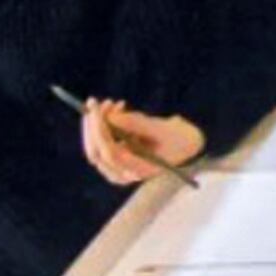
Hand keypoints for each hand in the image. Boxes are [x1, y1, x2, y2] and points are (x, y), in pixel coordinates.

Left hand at [80, 99, 203, 185]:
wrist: (182, 144)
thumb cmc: (177, 137)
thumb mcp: (162, 128)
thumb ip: (138, 124)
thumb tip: (110, 117)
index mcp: (138, 170)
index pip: (110, 154)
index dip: (99, 130)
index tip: (96, 107)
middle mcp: (124, 173)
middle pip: (96, 153)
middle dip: (92, 125)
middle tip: (95, 101)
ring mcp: (116, 168)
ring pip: (94, 145)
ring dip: (99, 120)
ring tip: (116, 102)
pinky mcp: (113, 158)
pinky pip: (99, 140)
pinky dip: (103, 121)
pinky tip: (119, 107)